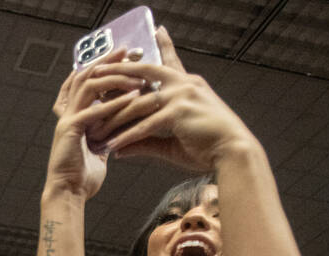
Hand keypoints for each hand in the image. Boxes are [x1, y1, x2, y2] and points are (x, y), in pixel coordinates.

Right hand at [44, 47, 143, 197]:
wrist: (68, 194)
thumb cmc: (82, 176)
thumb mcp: (97, 149)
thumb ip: (105, 133)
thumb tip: (119, 128)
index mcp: (71, 115)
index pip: (81, 80)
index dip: (99, 65)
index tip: (121, 55)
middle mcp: (66, 113)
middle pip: (84, 75)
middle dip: (107, 61)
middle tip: (128, 51)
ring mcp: (66, 120)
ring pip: (88, 86)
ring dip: (114, 78)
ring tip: (136, 75)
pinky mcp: (70, 131)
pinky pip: (93, 111)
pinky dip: (113, 103)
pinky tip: (132, 98)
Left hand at [87, 27, 256, 169]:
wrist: (234, 152)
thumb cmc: (208, 145)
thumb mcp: (172, 140)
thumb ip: (145, 140)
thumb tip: (121, 148)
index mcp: (188, 84)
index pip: (170, 61)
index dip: (163, 45)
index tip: (157, 30)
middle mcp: (184, 84)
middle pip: (144, 71)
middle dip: (117, 71)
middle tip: (95, 72)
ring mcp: (181, 96)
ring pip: (138, 103)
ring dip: (114, 118)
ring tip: (94, 127)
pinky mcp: (179, 112)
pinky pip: (145, 125)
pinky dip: (127, 137)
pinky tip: (113, 146)